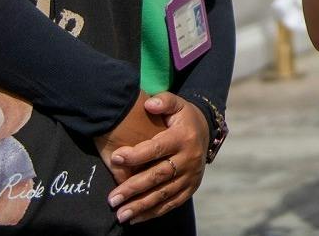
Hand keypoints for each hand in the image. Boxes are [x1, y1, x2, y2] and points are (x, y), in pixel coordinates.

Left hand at [106, 93, 208, 223]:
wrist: (206, 132)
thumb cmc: (183, 118)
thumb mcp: (177, 104)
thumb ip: (164, 101)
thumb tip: (149, 103)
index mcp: (183, 138)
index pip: (157, 148)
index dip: (137, 154)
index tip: (115, 157)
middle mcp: (189, 159)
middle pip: (158, 176)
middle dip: (133, 188)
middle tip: (112, 199)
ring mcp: (191, 176)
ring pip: (163, 194)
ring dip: (141, 205)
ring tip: (120, 214)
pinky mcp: (190, 188)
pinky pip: (171, 203)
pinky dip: (153, 213)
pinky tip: (135, 219)